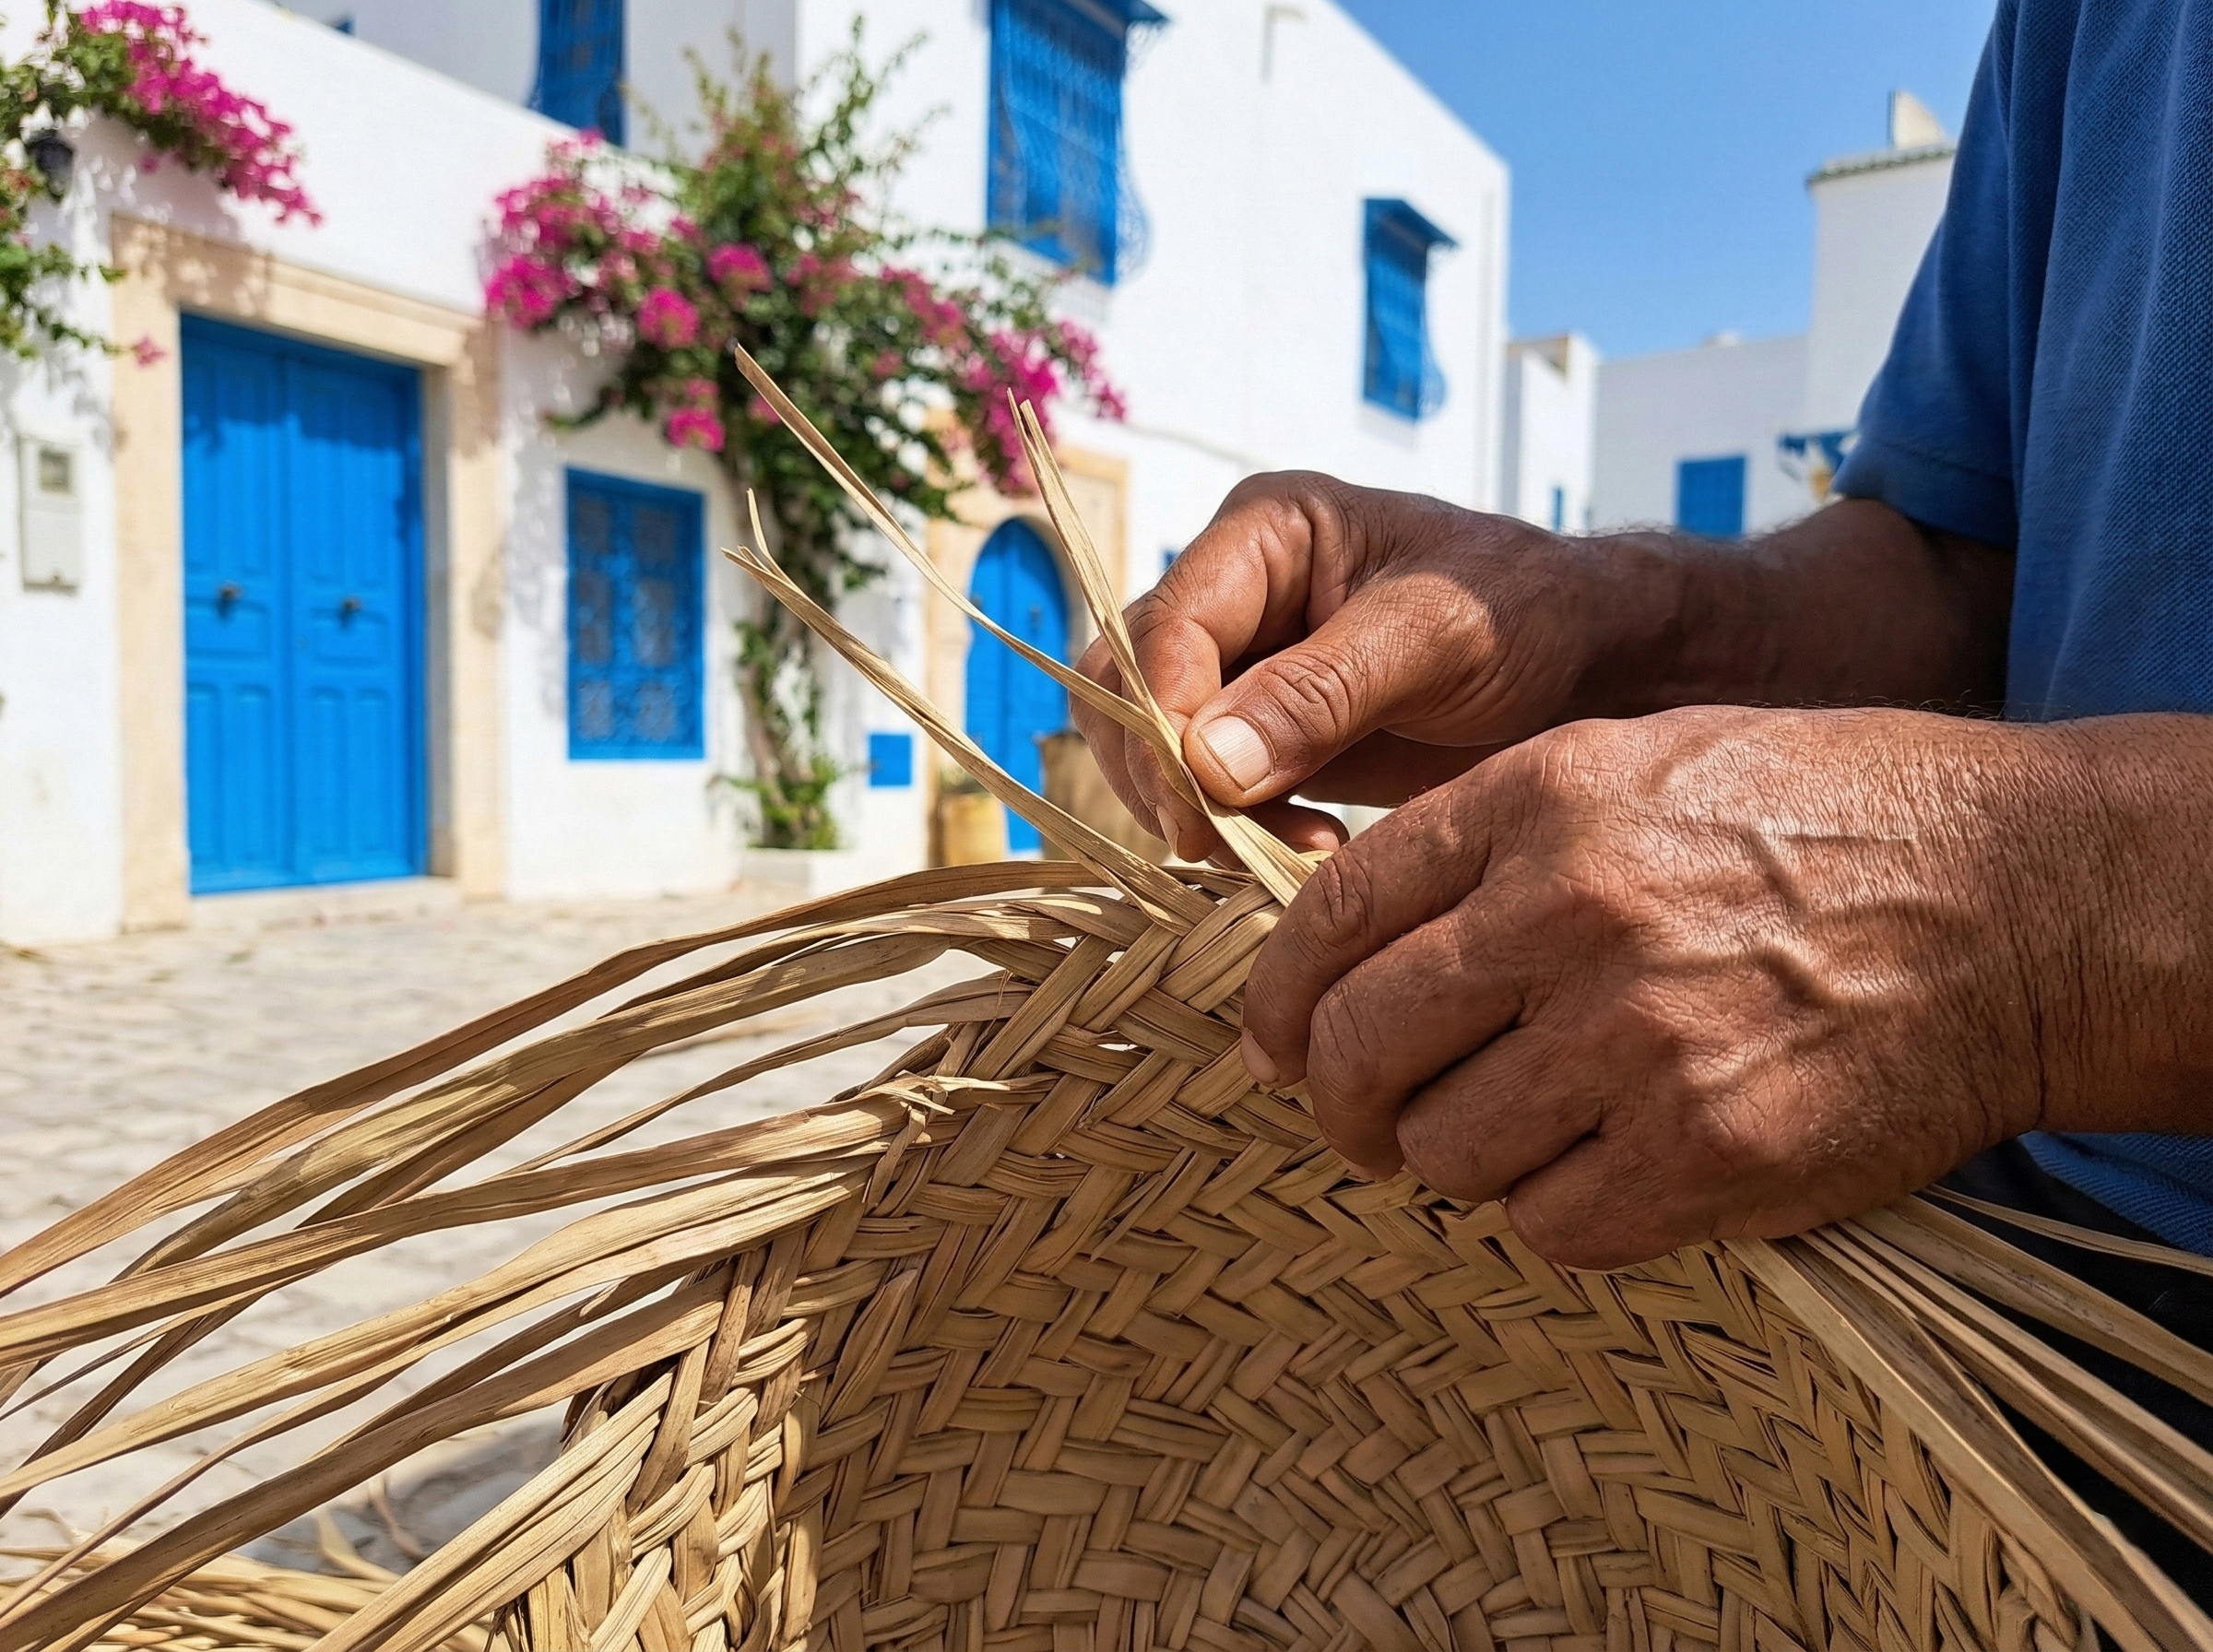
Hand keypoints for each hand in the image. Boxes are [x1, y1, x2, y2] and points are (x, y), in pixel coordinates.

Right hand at [1075, 475, 2011, 863]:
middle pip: (1126, 683)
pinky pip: (1198, 786)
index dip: (1163, 713)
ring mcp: (1242, 667)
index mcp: (1266, 532)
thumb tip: (1205, 762)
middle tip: (1227, 841)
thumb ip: (1324, 690)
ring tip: (1285, 850)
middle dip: (1164, 769)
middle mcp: (1234, 592)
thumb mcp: (1441, 639)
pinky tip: (1304, 855)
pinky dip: (1229, 830)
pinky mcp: (1262, 734)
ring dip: (1191, 807)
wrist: (1597, 666)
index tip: (1201, 800)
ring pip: (1146, 742)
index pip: (1165, 623)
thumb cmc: (1533, 618)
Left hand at [1238, 705, 2124, 1268]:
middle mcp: (1571, 912)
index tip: (1271, 1045)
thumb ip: (1487, 845)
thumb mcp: (1638, 765)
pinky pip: (1549, 1225)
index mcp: (1540, 800)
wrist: (2015, 900)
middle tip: (1361, 1122)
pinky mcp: (1707, 1153)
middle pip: (1357, 1044)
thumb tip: (1344, 953)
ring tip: (1521, 1130)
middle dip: (1335, 1099)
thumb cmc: (1818, 825)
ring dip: (1459, 1156)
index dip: (1275, 996)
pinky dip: (1556, 1212)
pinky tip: (1606, 1170)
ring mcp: (1637, 1038)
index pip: (1335, 912)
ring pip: (1445, 1147)